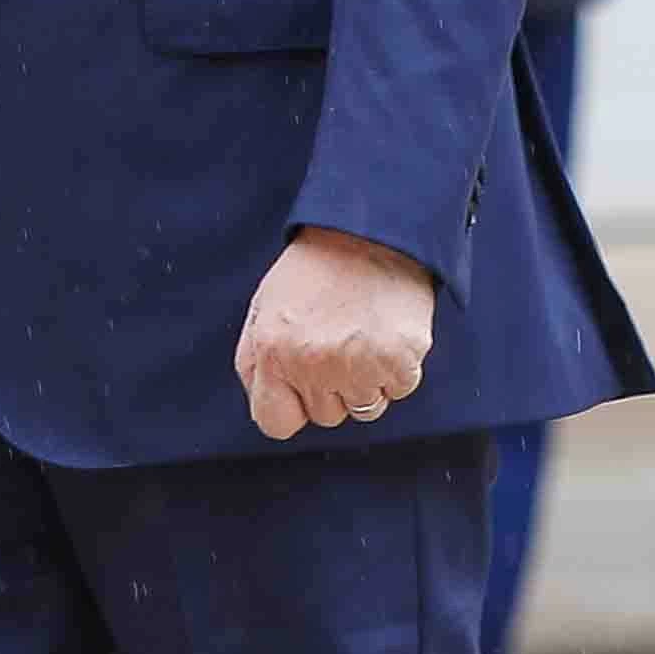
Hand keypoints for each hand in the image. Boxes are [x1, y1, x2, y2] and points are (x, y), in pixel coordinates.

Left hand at [235, 228, 434, 440]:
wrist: (370, 230)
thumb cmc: (316, 267)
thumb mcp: (264, 306)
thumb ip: (255, 360)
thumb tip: (263, 402)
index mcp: (270, 350)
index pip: (275, 423)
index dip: (292, 407)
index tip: (303, 387)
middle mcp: (310, 363)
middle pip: (325, 416)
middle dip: (331, 386)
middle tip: (338, 337)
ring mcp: (356, 366)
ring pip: (364, 408)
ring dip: (367, 379)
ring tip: (362, 331)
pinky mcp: (398, 362)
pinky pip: (399, 389)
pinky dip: (399, 367)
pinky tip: (387, 330)